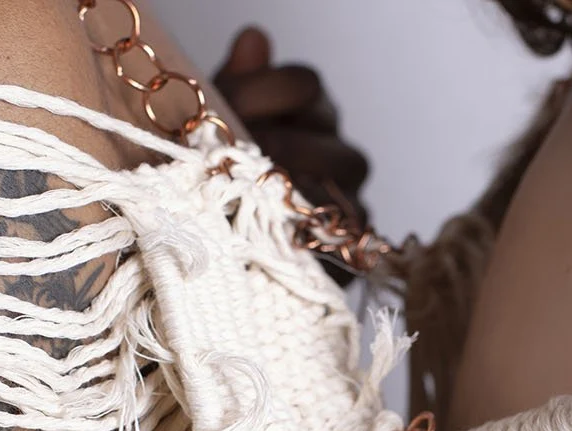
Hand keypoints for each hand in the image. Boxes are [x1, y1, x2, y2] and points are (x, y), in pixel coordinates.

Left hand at [213, 27, 372, 280]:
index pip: (304, 83)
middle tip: (241, 158)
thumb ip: (239, 83)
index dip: (265, 90)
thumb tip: (254, 38)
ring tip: (256, 191)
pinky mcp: (347, 243)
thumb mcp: (222, 128)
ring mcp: (348, 196)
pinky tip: (276, 223)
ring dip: (296, 184)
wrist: (234, 251)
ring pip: (340, 180)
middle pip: (328, 129)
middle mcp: (336, 150)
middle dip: (280, 142)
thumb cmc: (229, 181)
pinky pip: (341, 229)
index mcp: (309, 112)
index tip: (227, 105)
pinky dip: (308, 225)